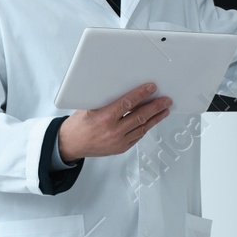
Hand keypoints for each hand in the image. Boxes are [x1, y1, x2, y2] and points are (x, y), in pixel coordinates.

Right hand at [56, 82, 171, 162]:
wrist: (71, 144)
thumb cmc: (78, 125)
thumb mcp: (88, 108)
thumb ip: (106, 100)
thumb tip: (123, 90)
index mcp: (104, 117)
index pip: (128, 103)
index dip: (142, 94)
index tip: (151, 88)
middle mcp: (113, 131)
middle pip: (140, 116)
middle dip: (155, 106)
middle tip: (166, 100)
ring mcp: (118, 141)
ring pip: (142, 127)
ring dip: (155, 118)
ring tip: (165, 110)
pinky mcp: (121, 148)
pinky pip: (137, 136)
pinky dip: (146, 127)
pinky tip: (152, 121)